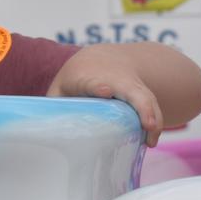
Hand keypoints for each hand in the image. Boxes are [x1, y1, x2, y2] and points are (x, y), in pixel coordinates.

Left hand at [47, 47, 163, 146]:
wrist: (102, 58)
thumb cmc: (74, 79)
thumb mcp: (60, 89)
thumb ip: (54, 107)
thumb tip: (46, 132)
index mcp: (86, 76)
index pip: (94, 81)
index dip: (99, 86)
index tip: (105, 91)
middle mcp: (113, 78)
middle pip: (130, 90)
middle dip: (141, 106)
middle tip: (148, 126)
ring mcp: (130, 84)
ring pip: (146, 97)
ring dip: (152, 118)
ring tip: (150, 141)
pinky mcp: (141, 92)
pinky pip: (151, 103)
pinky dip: (154, 119)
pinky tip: (151, 138)